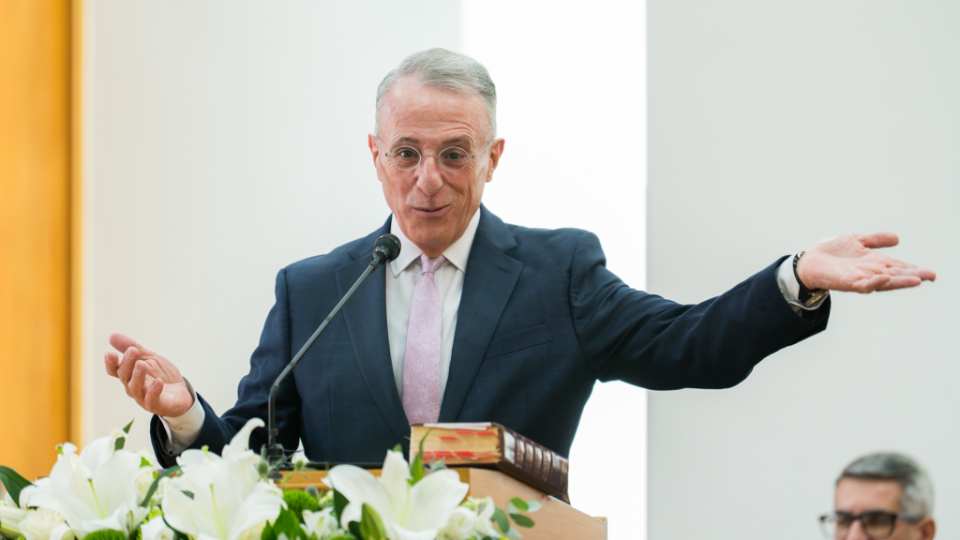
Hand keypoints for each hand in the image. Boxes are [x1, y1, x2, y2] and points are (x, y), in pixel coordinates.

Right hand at [104, 333, 194, 416]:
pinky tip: (158, 382)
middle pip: (125, 377)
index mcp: (129, 375)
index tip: (110, 353)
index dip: (111, 364)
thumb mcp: (149, 357)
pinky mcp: (158, 405)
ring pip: (136, 388)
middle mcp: (133, 387)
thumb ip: (132, 347)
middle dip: (128, 364)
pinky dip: (154, 391)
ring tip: (141, 364)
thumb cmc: (161, 374)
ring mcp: (144, 398)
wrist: (181, 391)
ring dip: (138, 376)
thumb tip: (111, 336)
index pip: (115, 371)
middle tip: (133, 351)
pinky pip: (153, 400)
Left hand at [796, 232, 935, 292]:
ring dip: (900, 281)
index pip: (899, 266)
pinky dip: (874, 282)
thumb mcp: (856, 240)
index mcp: (875, 263)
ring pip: (884, 282)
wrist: (809, 261)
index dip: (914, 269)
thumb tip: (897, 238)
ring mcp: (860, 279)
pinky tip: (884, 277)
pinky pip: (863, 285)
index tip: (931, 273)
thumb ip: (875, 240)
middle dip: (913, 276)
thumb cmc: (832, 252)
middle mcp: (870, 272)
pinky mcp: (847, 283)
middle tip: (931, 276)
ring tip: (916, 280)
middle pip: (896, 275)